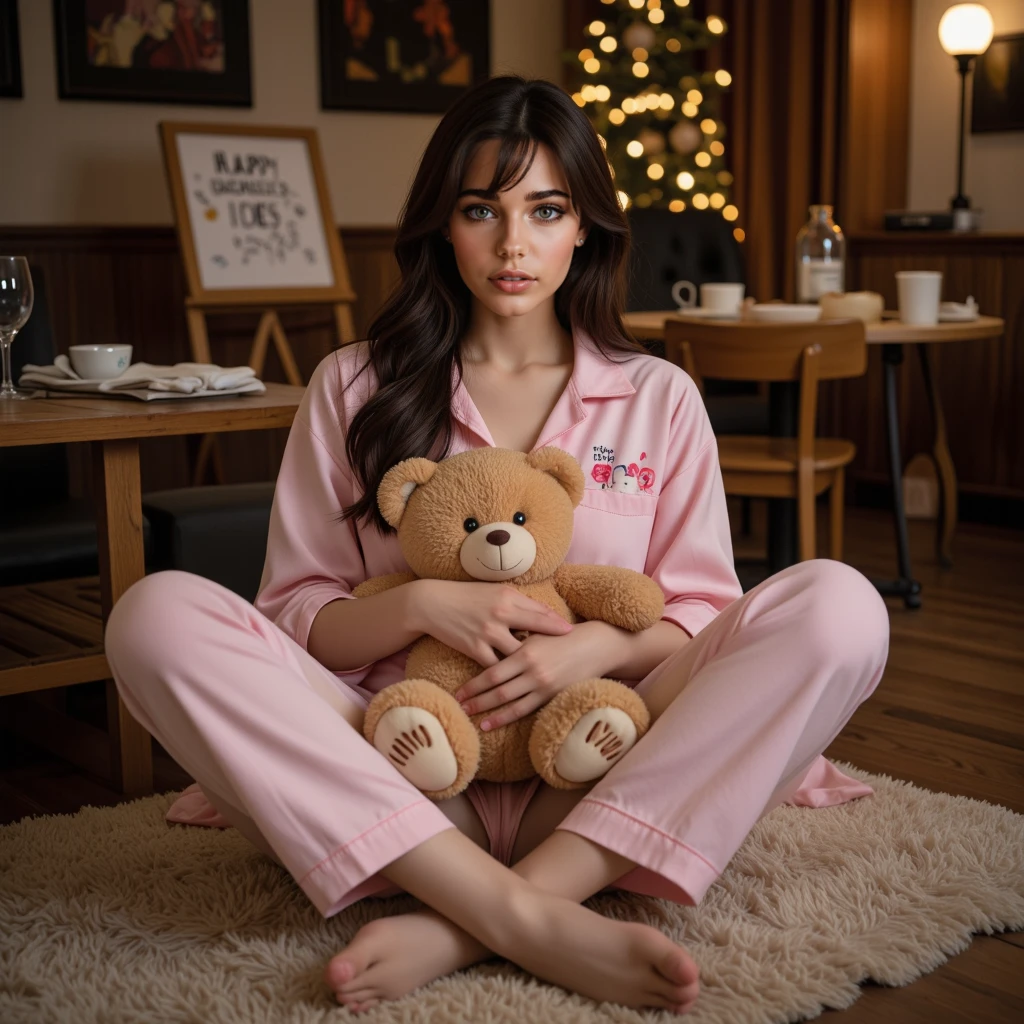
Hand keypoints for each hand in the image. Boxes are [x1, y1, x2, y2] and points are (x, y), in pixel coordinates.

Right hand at [408, 579, 572, 667]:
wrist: (432, 603)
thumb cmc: (467, 595)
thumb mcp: (495, 591)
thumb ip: (519, 601)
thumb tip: (545, 611)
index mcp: (508, 598)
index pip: (540, 612)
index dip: (557, 624)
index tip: (572, 631)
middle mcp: (500, 615)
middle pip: (534, 633)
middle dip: (552, 644)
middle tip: (568, 654)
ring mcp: (487, 634)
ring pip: (517, 654)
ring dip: (529, 662)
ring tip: (544, 670)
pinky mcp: (474, 649)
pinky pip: (496, 666)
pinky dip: (506, 672)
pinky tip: (515, 679)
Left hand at [454, 621, 618, 730]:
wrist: (595, 645)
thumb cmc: (563, 635)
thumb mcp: (537, 632)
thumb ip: (515, 641)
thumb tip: (490, 643)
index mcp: (525, 651)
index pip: (492, 671)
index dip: (474, 684)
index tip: (458, 691)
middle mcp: (532, 670)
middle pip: (497, 689)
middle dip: (475, 699)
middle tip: (457, 706)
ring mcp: (543, 685)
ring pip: (509, 702)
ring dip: (488, 712)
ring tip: (471, 718)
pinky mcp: (553, 695)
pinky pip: (525, 710)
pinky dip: (506, 717)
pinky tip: (492, 723)